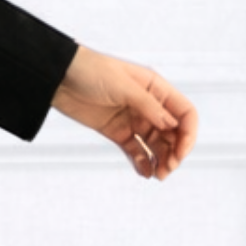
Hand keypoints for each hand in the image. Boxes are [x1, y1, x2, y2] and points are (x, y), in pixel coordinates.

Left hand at [50, 43, 197, 178]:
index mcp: (156, 89)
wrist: (58, 77)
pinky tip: (145, 173)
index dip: (188, 134)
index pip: (184, 113)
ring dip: (161, 161)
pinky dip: (142, 163)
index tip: (181, 153)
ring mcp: (133, 119)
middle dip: (174, 153)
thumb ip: (147, 105)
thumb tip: (172, 124)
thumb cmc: (90, 70)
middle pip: (173, 134)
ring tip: (158, 175)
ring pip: (156, 145)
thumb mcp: (122, 85)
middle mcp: (149, 106)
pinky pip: (135, 151)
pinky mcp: (117, 132)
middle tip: (168, 169)